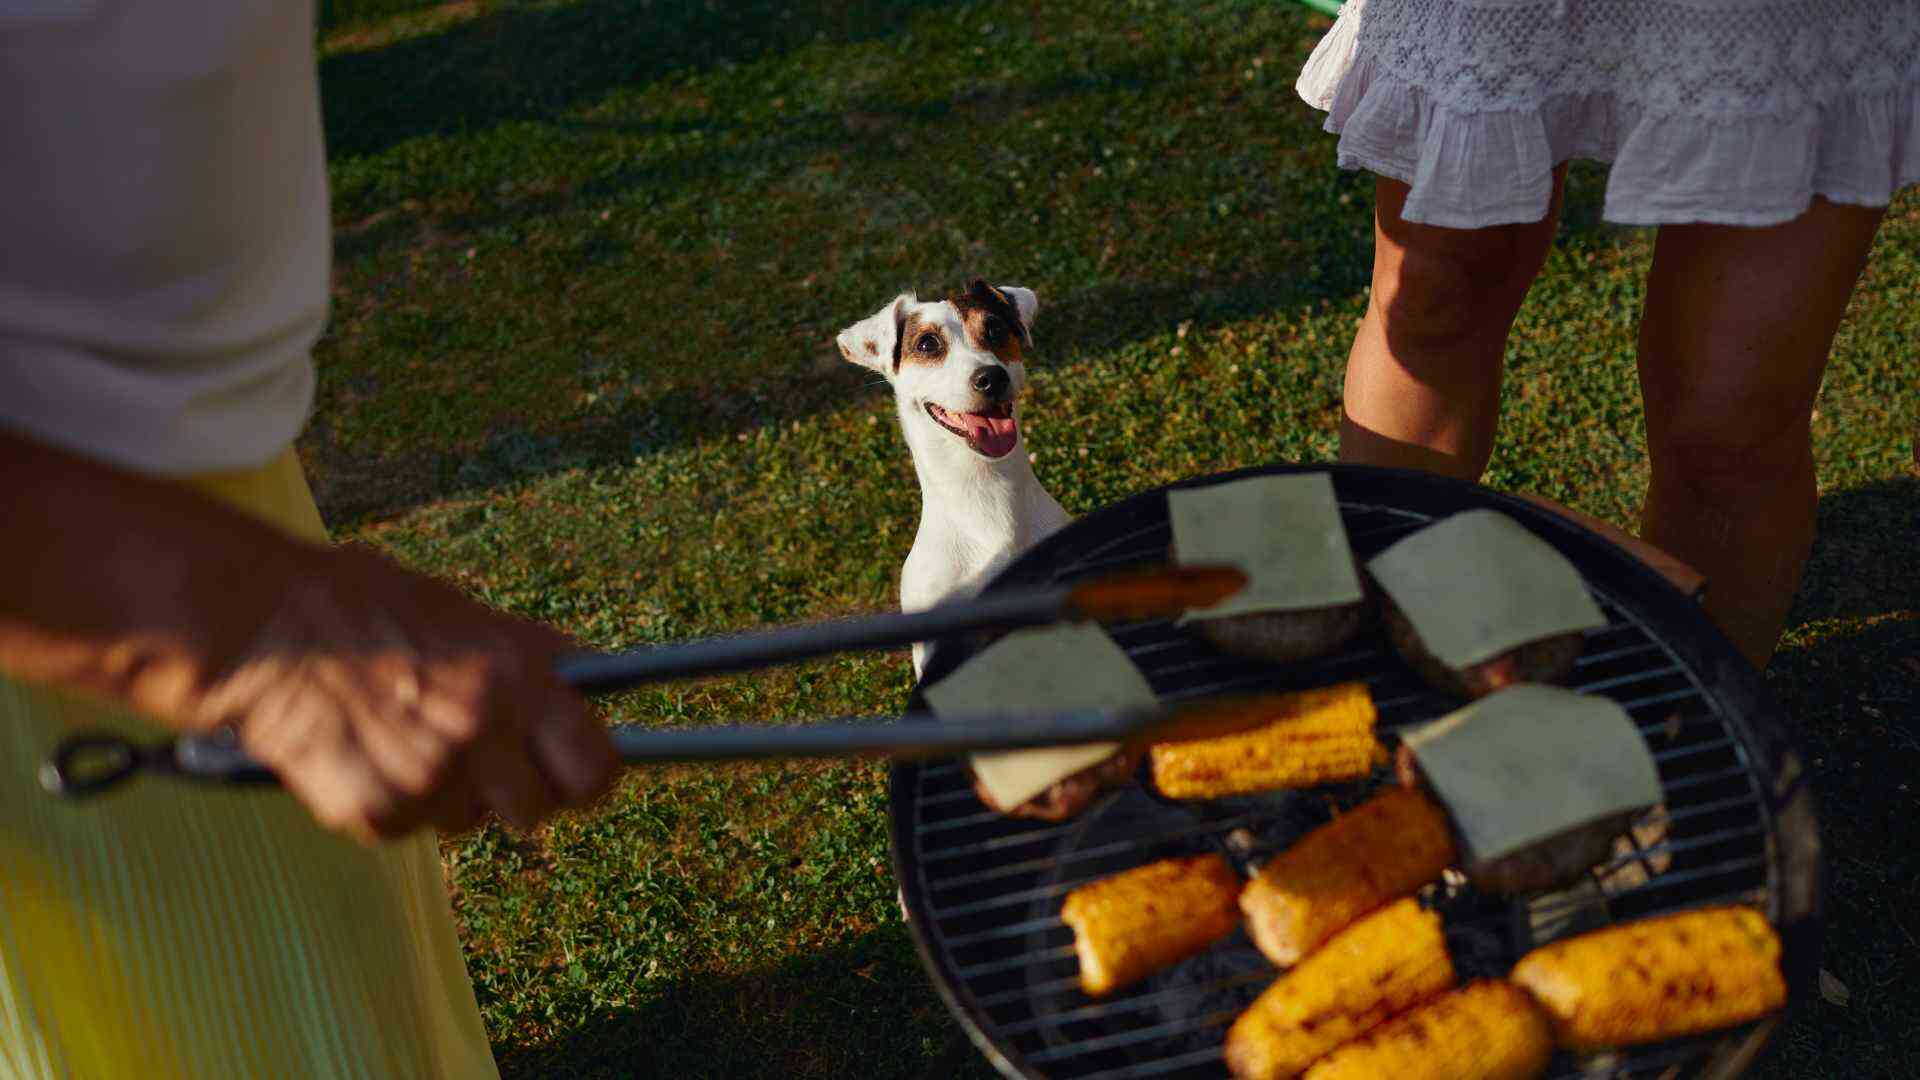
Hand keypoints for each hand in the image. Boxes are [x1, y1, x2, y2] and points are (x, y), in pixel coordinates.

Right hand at [193, 543, 616, 842]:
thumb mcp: (468, 616)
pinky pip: (408, 827)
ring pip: (469, 821)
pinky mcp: (372, 811)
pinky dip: (394, 803)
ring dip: (451, 795)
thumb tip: (588, 690)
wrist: (257, 626)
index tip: (577, 772)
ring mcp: (426, 778)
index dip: (589, 775)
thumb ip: (529, 661)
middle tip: (487, 760)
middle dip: (519, 792)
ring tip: (407, 738)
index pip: (596, 767)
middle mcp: (480, 733)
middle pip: (537, 810)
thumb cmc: (363, 607)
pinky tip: (367, 753)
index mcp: (515, 678)